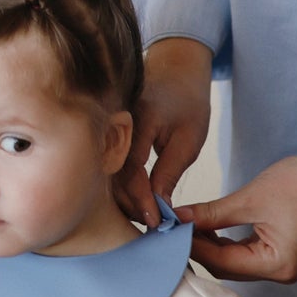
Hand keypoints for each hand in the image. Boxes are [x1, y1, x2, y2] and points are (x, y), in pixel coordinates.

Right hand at [114, 38, 212, 227]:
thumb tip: (159, 205)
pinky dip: (121, 187)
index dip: (141, 199)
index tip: (155, 221)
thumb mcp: (188, 138)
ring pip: (108, 174)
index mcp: (139, 120)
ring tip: (145, 217)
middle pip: (114, 175)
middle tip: (151, 225)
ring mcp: (108, 130)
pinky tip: (134, 201)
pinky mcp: (108, 136)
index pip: (132, 169)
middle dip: (131, 204)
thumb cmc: (187, 101)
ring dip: (124, 199)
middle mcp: (116, 125)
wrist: (174, 71)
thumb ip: (170, 171)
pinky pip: (110, 166)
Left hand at [176, 148, 296, 282]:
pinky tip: (206, 228)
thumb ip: (211, 214)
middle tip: (173, 227)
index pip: (221, 262)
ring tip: (186, 225)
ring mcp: (282, 265)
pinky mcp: (280, 253)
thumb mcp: (248, 199)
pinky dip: (225, 243)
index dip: (193, 246)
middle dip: (199, 247)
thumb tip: (179, 218)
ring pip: (233, 262)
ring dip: (209, 246)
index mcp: (278, 265)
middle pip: (226, 267)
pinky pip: (245, 254)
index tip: (170, 230)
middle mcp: (282, 273)